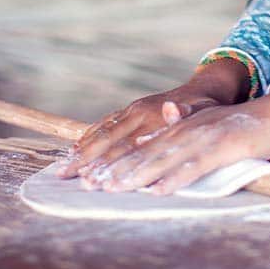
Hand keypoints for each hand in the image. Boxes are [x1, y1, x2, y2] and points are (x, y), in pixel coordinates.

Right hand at [56, 58, 250, 178]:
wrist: (205, 89)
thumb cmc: (206, 108)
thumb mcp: (204, 112)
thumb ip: (186, 115)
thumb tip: (171, 111)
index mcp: (153, 115)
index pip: (125, 144)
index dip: (107, 162)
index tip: (91, 179)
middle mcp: (138, 111)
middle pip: (107, 139)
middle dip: (85, 159)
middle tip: (65, 176)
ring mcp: (132, 109)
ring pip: (101, 131)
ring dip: (82, 150)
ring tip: (63, 168)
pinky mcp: (130, 109)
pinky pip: (105, 123)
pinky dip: (89, 136)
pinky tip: (76, 149)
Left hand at [79, 93, 269, 194]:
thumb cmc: (240, 126)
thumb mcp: (204, 126)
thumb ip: (176, 131)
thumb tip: (142, 142)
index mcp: (180, 125)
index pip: (141, 144)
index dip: (115, 159)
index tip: (90, 175)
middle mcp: (187, 128)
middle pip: (147, 151)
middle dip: (117, 168)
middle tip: (91, 185)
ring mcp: (205, 136)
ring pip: (165, 157)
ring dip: (139, 174)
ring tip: (115, 189)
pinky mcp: (224, 146)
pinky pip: (196, 165)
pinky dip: (177, 178)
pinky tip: (159, 190)